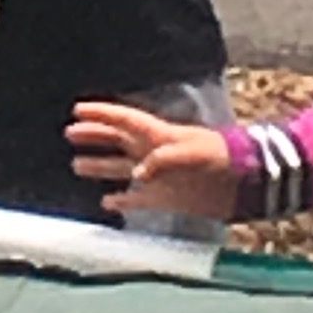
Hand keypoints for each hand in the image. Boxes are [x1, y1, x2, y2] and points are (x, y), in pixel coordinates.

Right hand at [66, 100, 237, 223]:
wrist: (242, 184)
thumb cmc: (219, 159)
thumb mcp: (193, 153)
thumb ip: (164, 161)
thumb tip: (137, 175)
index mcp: (157, 135)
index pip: (123, 119)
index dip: (101, 114)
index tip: (78, 110)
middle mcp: (152, 153)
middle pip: (117, 140)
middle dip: (94, 136)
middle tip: (70, 133)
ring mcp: (158, 176)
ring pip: (121, 168)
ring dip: (100, 166)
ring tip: (77, 165)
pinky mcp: (166, 199)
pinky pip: (137, 199)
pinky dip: (122, 200)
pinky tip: (107, 202)